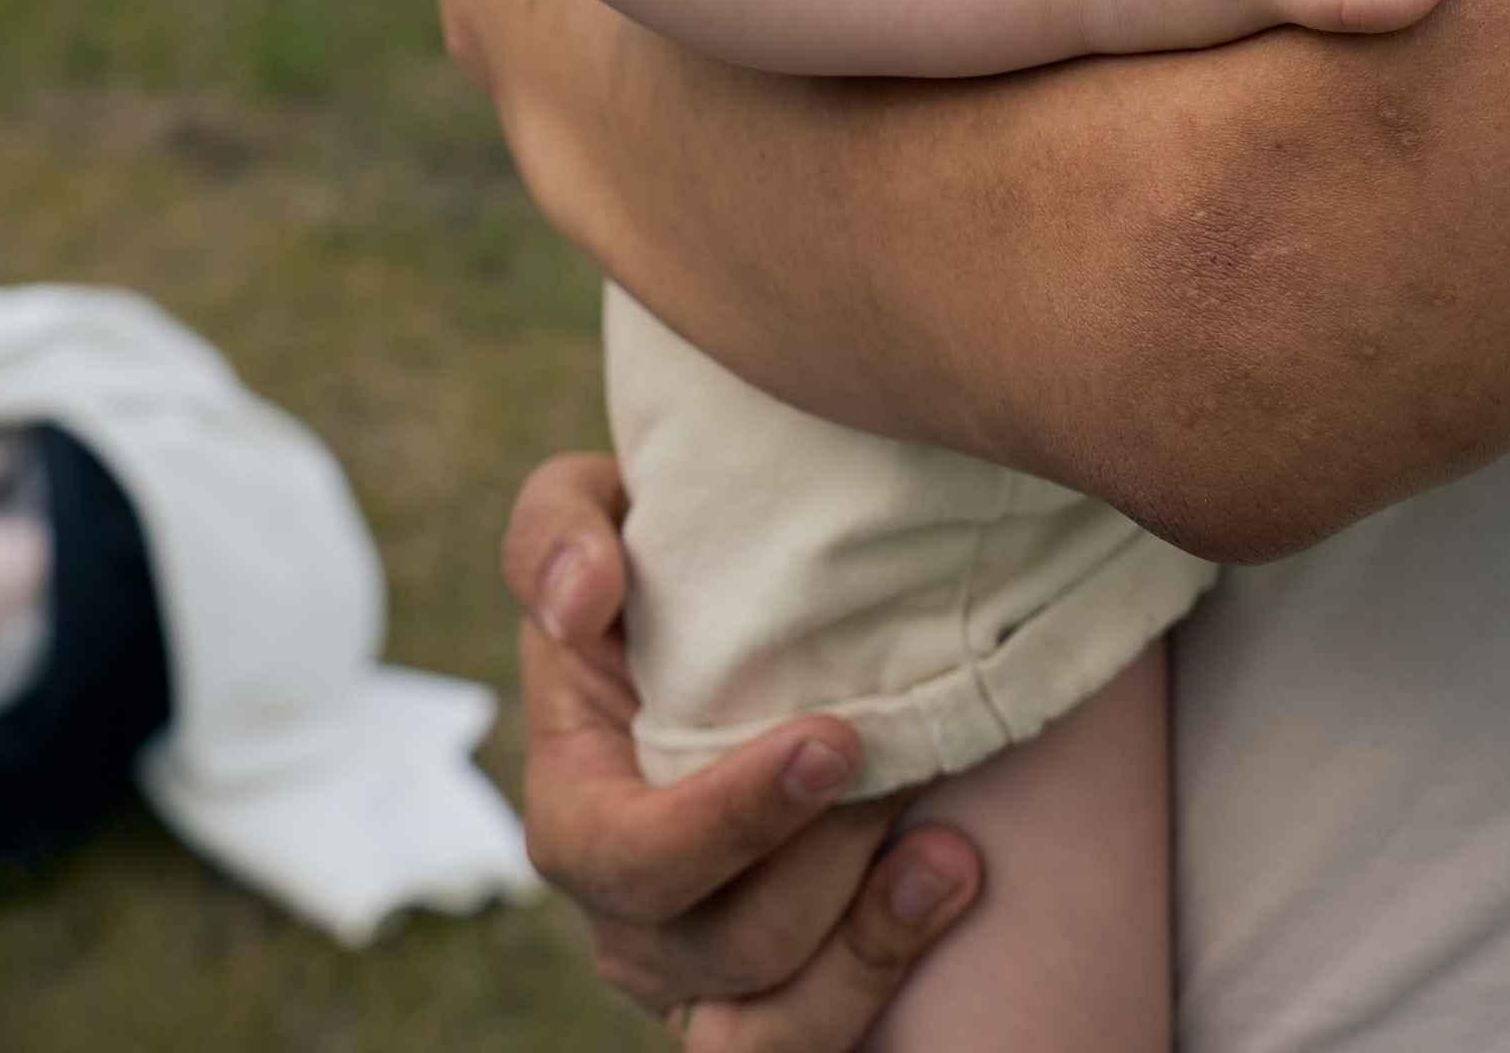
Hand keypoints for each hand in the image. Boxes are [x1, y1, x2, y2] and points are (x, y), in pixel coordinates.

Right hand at [506, 453, 981, 1044]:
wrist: (750, 614)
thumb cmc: (661, 557)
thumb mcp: (592, 511)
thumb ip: (560, 531)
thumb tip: (579, 600)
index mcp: (576, 808)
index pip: (628, 859)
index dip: (726, 821)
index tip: (833, 739)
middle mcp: (631, 915)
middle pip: (722, 945)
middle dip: (823, 863)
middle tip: (908, 759)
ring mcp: (702, 970)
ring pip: (768, 1029)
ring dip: (865, 944)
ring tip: (948, 853)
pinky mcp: (774, 996)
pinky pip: (807, 1045)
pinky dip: (878, 985)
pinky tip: (944, 888)